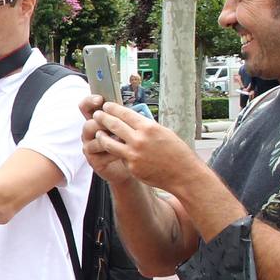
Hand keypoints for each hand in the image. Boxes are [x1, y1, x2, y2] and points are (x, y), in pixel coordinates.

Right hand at [78, 96, 135, 185]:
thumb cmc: (131, 144)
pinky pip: (101, 154)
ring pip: (96, 139)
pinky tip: (124, 153)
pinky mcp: (93, 161)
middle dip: (104, 123)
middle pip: (89, 123)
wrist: (133, 166)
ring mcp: (89, 147)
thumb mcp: (129, 127)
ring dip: (111, 138)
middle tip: (117, 124)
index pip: (85, 107)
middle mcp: (89, 133)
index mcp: (96, 121)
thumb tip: (125, 106)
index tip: (100, 100)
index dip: (89, 102)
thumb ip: (123, 117)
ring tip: (125, 140)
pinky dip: (114, 152)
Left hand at [85, 100, 199, 190]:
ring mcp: (133, 154)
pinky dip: (115, 151)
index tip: (106, 105)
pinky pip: (119, 156)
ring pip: (109, 142)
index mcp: (149, 127)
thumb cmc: (176, 152)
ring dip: (101, 136)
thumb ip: (147, 127)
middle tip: (96, 114)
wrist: (182, 173)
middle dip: (103, 118)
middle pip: (114, 125)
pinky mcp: (131, 166)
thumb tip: (134, 120)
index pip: (125, 114)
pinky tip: (111, 149)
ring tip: (97, 132)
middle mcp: (139, 139)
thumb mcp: (164, 133)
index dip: (113, 108)